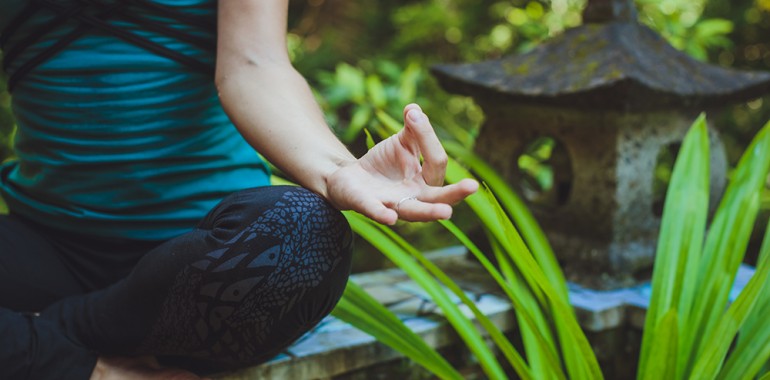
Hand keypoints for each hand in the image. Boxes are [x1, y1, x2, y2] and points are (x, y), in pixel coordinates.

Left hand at [326, 104, 478, 224]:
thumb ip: (413, 128)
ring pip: (415, 212)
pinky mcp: (369, 207)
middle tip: (473, 186)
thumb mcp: (402, 143)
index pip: (436, 161)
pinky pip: (377, 212)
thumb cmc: (385, 163)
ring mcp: (393, 205)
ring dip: (430, 212)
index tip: (412, 114)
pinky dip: (383, 215)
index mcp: (427, 180)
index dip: (427, 136)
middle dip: (456, 193)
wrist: (352, 177)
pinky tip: (390, 218)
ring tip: (446, 213)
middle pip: (439, 196)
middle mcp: (416, 197)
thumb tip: (414, 108)